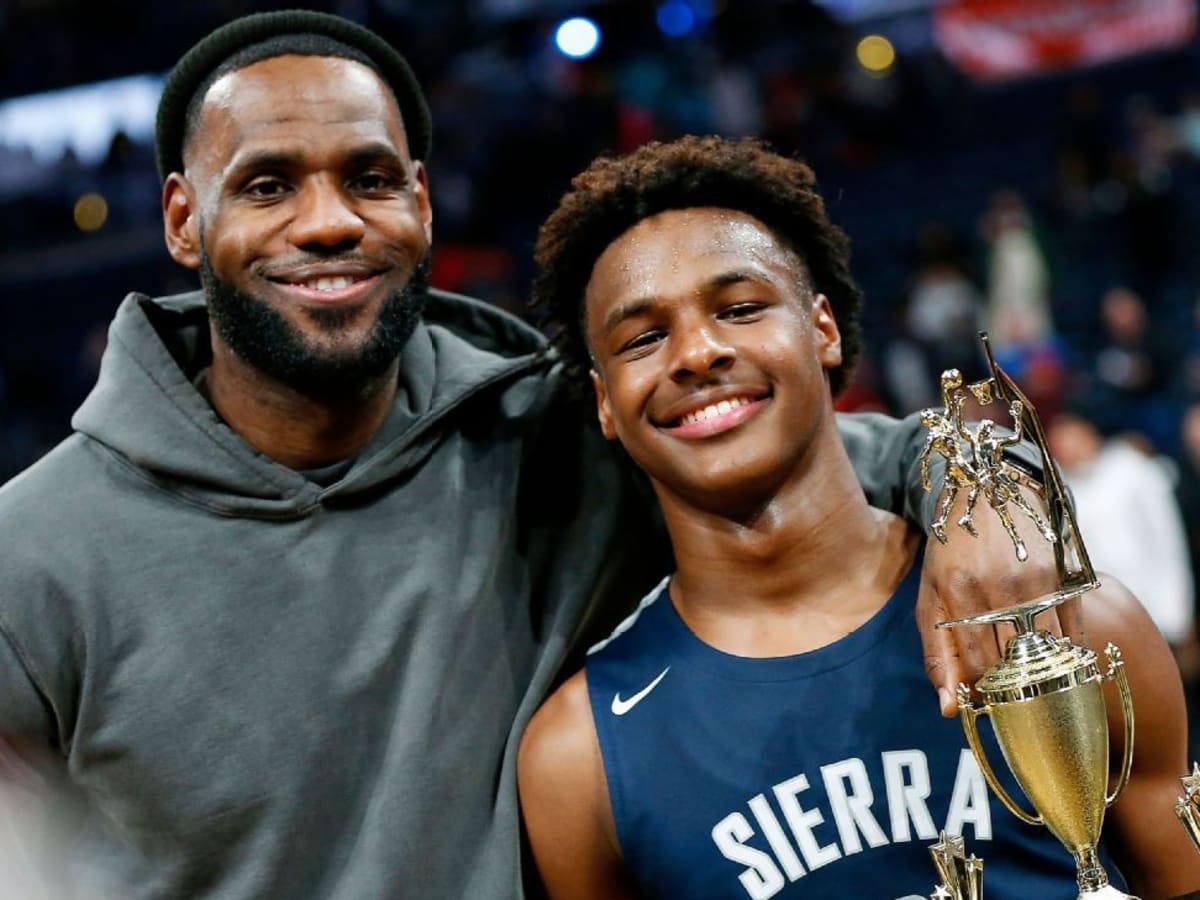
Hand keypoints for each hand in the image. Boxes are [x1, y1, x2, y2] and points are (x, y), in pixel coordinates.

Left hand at [915, 485, 1081, 715]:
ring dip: (1042, 676)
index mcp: (957, 592)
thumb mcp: (930, 595)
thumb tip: (949, 710)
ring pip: (1047, 653)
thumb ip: (936, 653)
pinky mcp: (1065, 575)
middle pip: (1012, 664)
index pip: (975, 666)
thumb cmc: (951, 550)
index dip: (982, 692)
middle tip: (1010, 696)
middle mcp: (998, 587)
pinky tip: (1057, 662)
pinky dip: (1067, 655)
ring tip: (1031, 681)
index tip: (984, 701)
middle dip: (1011, 689)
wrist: (989, 488)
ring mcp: (1035, 580)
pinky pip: (1074, 633)